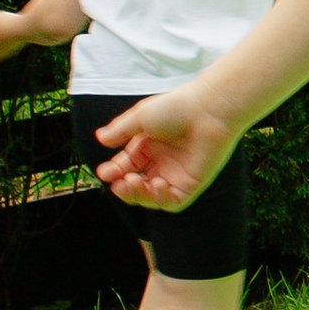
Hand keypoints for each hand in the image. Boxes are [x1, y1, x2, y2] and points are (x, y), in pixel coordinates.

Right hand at [96, 85, 234, 210]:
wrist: (208, 109)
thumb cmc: (176, 107)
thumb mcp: (141, 117)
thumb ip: (121, 130)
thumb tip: (100, 138)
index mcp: (149, 146)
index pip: (127, 166)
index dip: (114, 172)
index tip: (104, 174)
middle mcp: (162, 162)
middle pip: (137, 184)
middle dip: (124, 188)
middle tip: (118, 182)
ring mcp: (177, 174)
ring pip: (152, 197)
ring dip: (139, 195)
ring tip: (134, 182)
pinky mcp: (192, 184)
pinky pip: (173, 202)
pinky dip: (161, 199)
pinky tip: (157, 184)